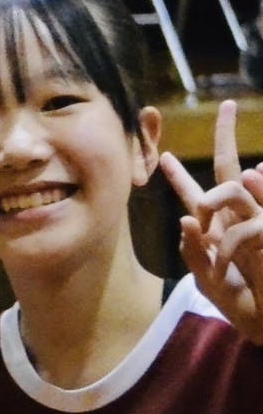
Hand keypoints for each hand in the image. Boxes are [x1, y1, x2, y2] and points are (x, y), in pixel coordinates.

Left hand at [159, 102, 262, 340]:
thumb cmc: (246, 306)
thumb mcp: (208, 281)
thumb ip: (194, 253)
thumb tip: (185, 219)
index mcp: (219, 231)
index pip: (197, 197)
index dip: (178, 178)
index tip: (160, 155)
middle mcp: (240, 219)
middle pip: (228, 171)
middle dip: (224, 137)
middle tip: (226, 107)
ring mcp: (261, 220)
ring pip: (233, 187)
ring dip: (211, 201)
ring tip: (209, 230)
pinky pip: (247, 223)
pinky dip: (231, 242)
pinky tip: (229, 264)